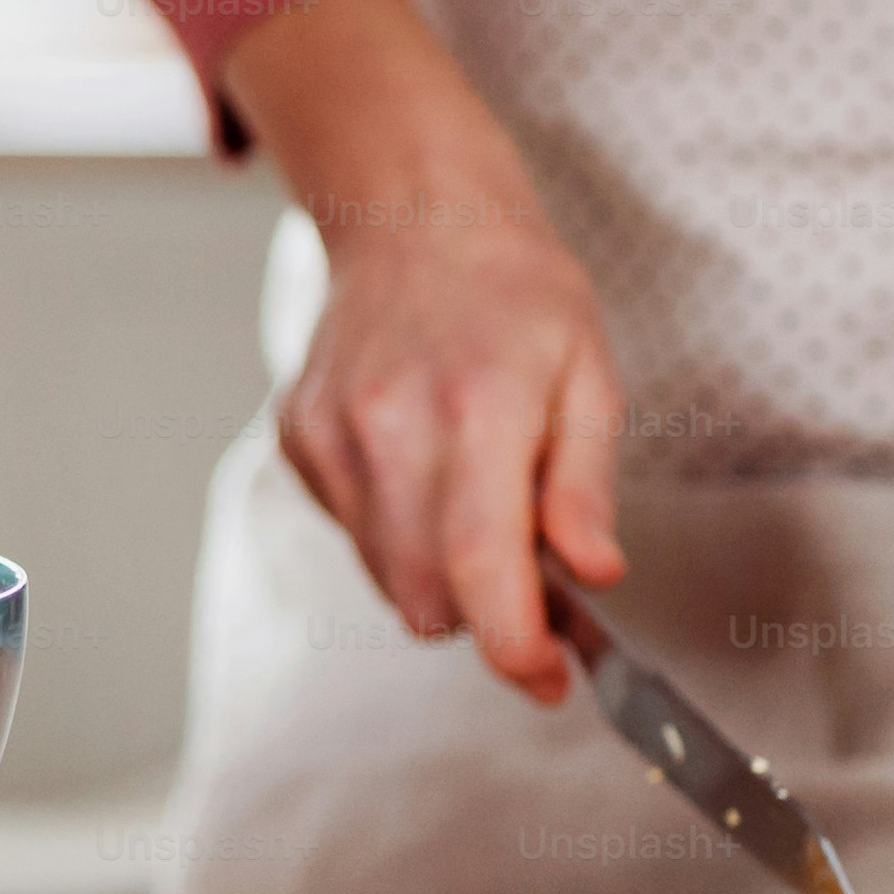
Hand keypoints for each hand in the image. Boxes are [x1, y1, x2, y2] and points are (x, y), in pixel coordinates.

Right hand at [219, 0, 626, 704]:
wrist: (412, 215)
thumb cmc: (515, 291)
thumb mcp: (590, 373)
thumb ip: (585, 484)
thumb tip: (594, 574)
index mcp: (479, 406)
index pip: (483, 567)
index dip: (515, 648)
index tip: (549, 679)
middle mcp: (392, 424)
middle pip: (429, 595)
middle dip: (486, 616)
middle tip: (534, 584)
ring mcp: (333, 434)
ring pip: (388, 578)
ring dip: (442, 577)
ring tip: (480, 506)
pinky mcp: (300, 441)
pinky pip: (355, 535)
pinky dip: (398, 532)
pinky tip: (425, 469)